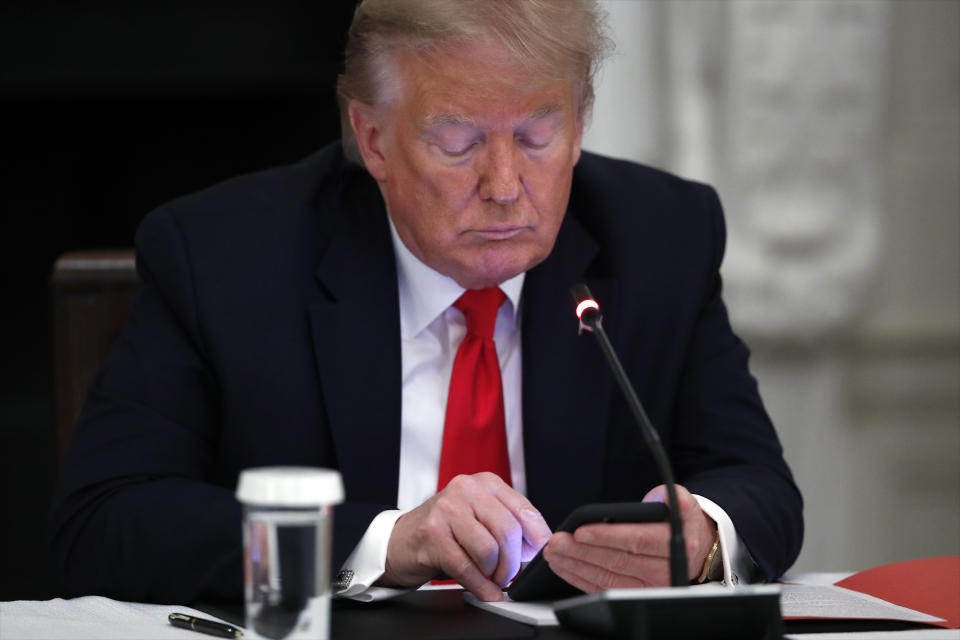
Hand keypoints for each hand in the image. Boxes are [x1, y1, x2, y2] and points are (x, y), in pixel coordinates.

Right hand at [378, 472, 551, 600]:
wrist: (402, 538)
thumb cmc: (448, 529)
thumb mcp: (481, 515)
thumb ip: (510, 523)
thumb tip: (540, 545)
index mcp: (486, 483)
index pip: (524, 509)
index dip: (536, 538)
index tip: (537, 555)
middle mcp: (466, 490)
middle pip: (508, 530)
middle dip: (513, 561)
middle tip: (509, 574)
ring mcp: (447, 510)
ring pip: (489, 549)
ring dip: (495, 574)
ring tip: (492, 578)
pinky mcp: (432, 534)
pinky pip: (467, 567)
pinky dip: (481, 586)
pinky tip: (485, 590)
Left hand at [541, 484, 716, 591]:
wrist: (694, 547)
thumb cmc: (680, 521)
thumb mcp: (683, 502)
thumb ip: (674, 496)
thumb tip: (665, 497)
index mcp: (677, 544)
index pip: (637, 541)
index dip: (607, 537)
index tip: (580, 531)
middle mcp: (666, 570)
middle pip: (617, 561)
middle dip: (582, 552)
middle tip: (556, 542)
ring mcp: (650, 587)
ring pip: (608, 578)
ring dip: (576, 566)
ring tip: (554, 553)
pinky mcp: (636, 594)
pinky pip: (605, 588)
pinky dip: (581, 578)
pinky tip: (564, 566)